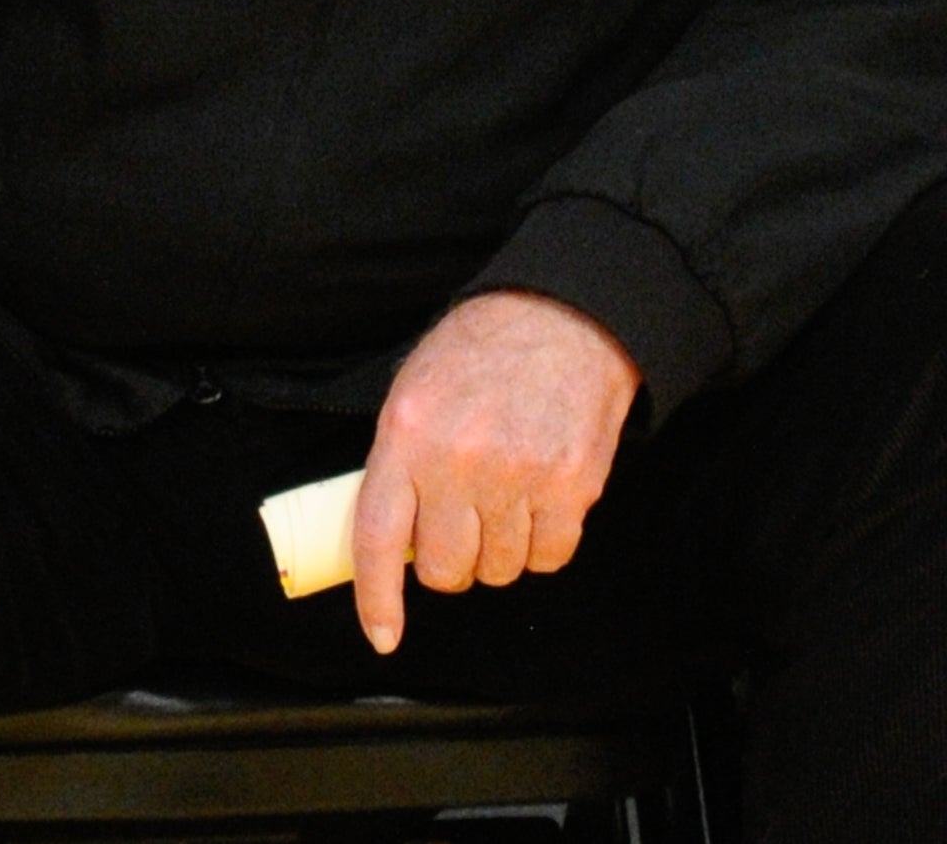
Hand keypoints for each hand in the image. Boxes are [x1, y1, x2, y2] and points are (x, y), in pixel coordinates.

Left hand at [350, 291, 639, 655]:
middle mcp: (458, 460)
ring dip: (500, 549)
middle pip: (442, 568)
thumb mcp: (417, 389)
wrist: (567, 312)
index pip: (376, 539)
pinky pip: (549, 557)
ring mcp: (517, 474)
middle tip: (464, 523)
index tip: (383, 635)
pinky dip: (545, 543)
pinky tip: (543, 500)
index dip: (377, 599)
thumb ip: (399, 460)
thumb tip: (389, 540)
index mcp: (408, 434)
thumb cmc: (487, 348)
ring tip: (508, 496)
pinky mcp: (571, 483)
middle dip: (450, 559)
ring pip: (497, 569)